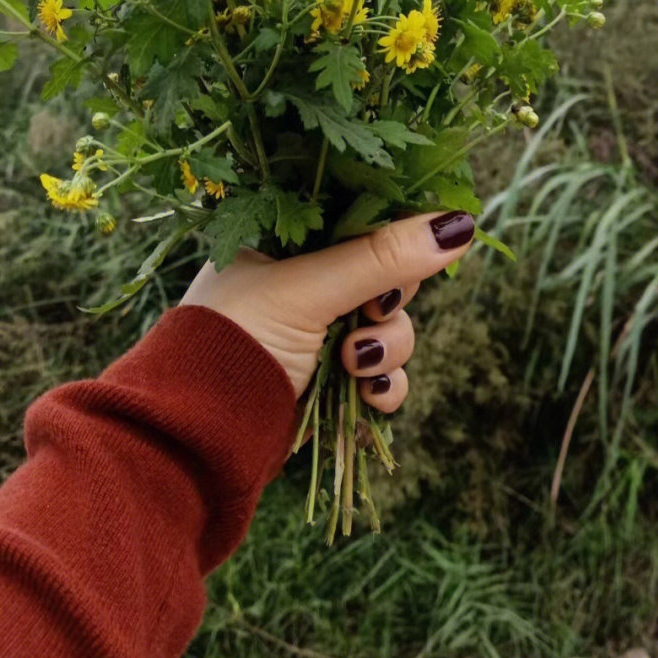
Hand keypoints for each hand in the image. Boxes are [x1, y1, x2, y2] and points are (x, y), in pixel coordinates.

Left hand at [179, 210, 475, 406]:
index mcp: (282, 243)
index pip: (359, 221)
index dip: (392, 235)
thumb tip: (459, 224)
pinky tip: (368, 393)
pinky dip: (384, 385)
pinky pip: (383, 375)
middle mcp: (302, 284)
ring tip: (356, 364)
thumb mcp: (308, 289)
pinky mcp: (330, 382)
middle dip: (389, 301)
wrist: (199, 435)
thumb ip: (381, 257)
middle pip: (385, 276)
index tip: (413, 246)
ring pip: (391, 328)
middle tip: (371, 312)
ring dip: (387, 348)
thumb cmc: (236, 340)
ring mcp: (317, 334)